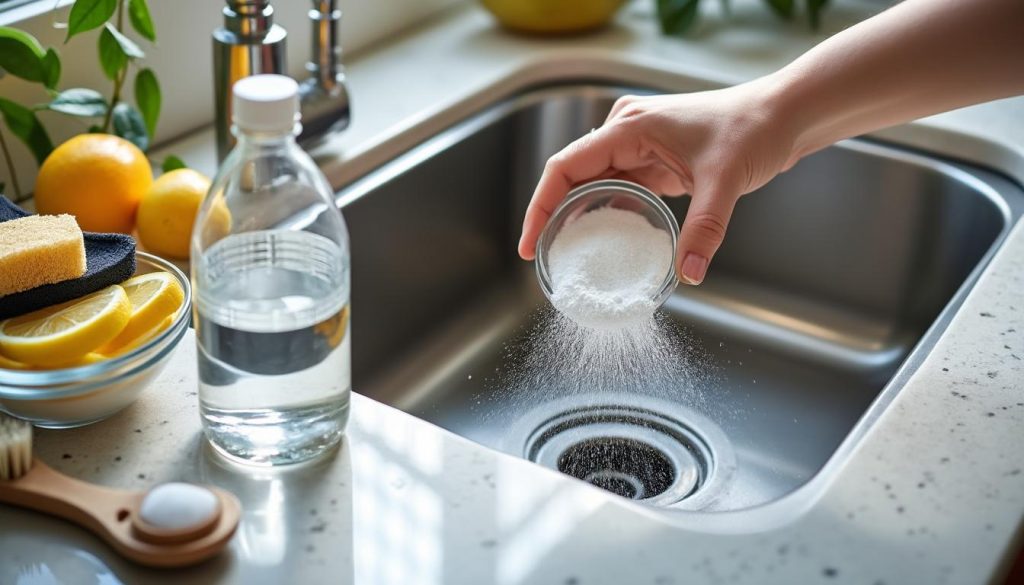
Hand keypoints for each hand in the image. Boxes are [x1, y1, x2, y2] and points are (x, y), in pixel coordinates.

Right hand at [518, 77, 799, 284]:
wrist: (783, 114)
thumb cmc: (754, 129)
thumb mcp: (726, 181)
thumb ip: (704, 229)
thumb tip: (687, 274)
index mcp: (629, 127)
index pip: (566, 167)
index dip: (541, 206)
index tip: (530, 243)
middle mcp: (626, 133)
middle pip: (572, 176)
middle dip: (553, 216)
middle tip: (543, 258)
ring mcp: (638, 147)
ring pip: (592, 183)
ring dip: (577, 215)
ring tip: (564, 254)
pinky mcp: (653, 160)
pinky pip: (617, 187)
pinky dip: (605, 211)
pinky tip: (600, 238)